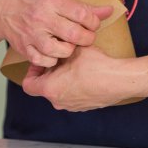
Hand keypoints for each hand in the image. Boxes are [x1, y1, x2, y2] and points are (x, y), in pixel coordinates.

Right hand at [0, 0, 111, 67]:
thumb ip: (80, 5)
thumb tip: (108, 11)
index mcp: (50, 0)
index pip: (82, 14)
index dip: (93, 22)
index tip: (92, 23)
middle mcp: (41, 17)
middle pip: (74, 35)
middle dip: (87, 38)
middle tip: (86, 37)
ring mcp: (32, 34)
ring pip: (60, 51)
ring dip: (70, 50)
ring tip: (69, 44)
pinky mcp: (25, 48)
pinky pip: (43, 61)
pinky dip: (52, 60)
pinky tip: (54, 53)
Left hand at [22, 46, 138, 111]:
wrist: (120, 80)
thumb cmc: (96, 66)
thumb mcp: (73, 49)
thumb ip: (60, 46)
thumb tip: (55, 40)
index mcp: (50, 89)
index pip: (28, 84)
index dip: (32, 71)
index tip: (43, 61)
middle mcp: (58, 101)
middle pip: (44, 87)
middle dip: (49, 72)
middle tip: (60, 58)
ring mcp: (72, 106)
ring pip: (59, 91)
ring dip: (62, 79)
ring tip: (74, 64)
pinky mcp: (85, 107)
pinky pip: (72, 95)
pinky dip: (74, 86)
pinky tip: (86, 73)